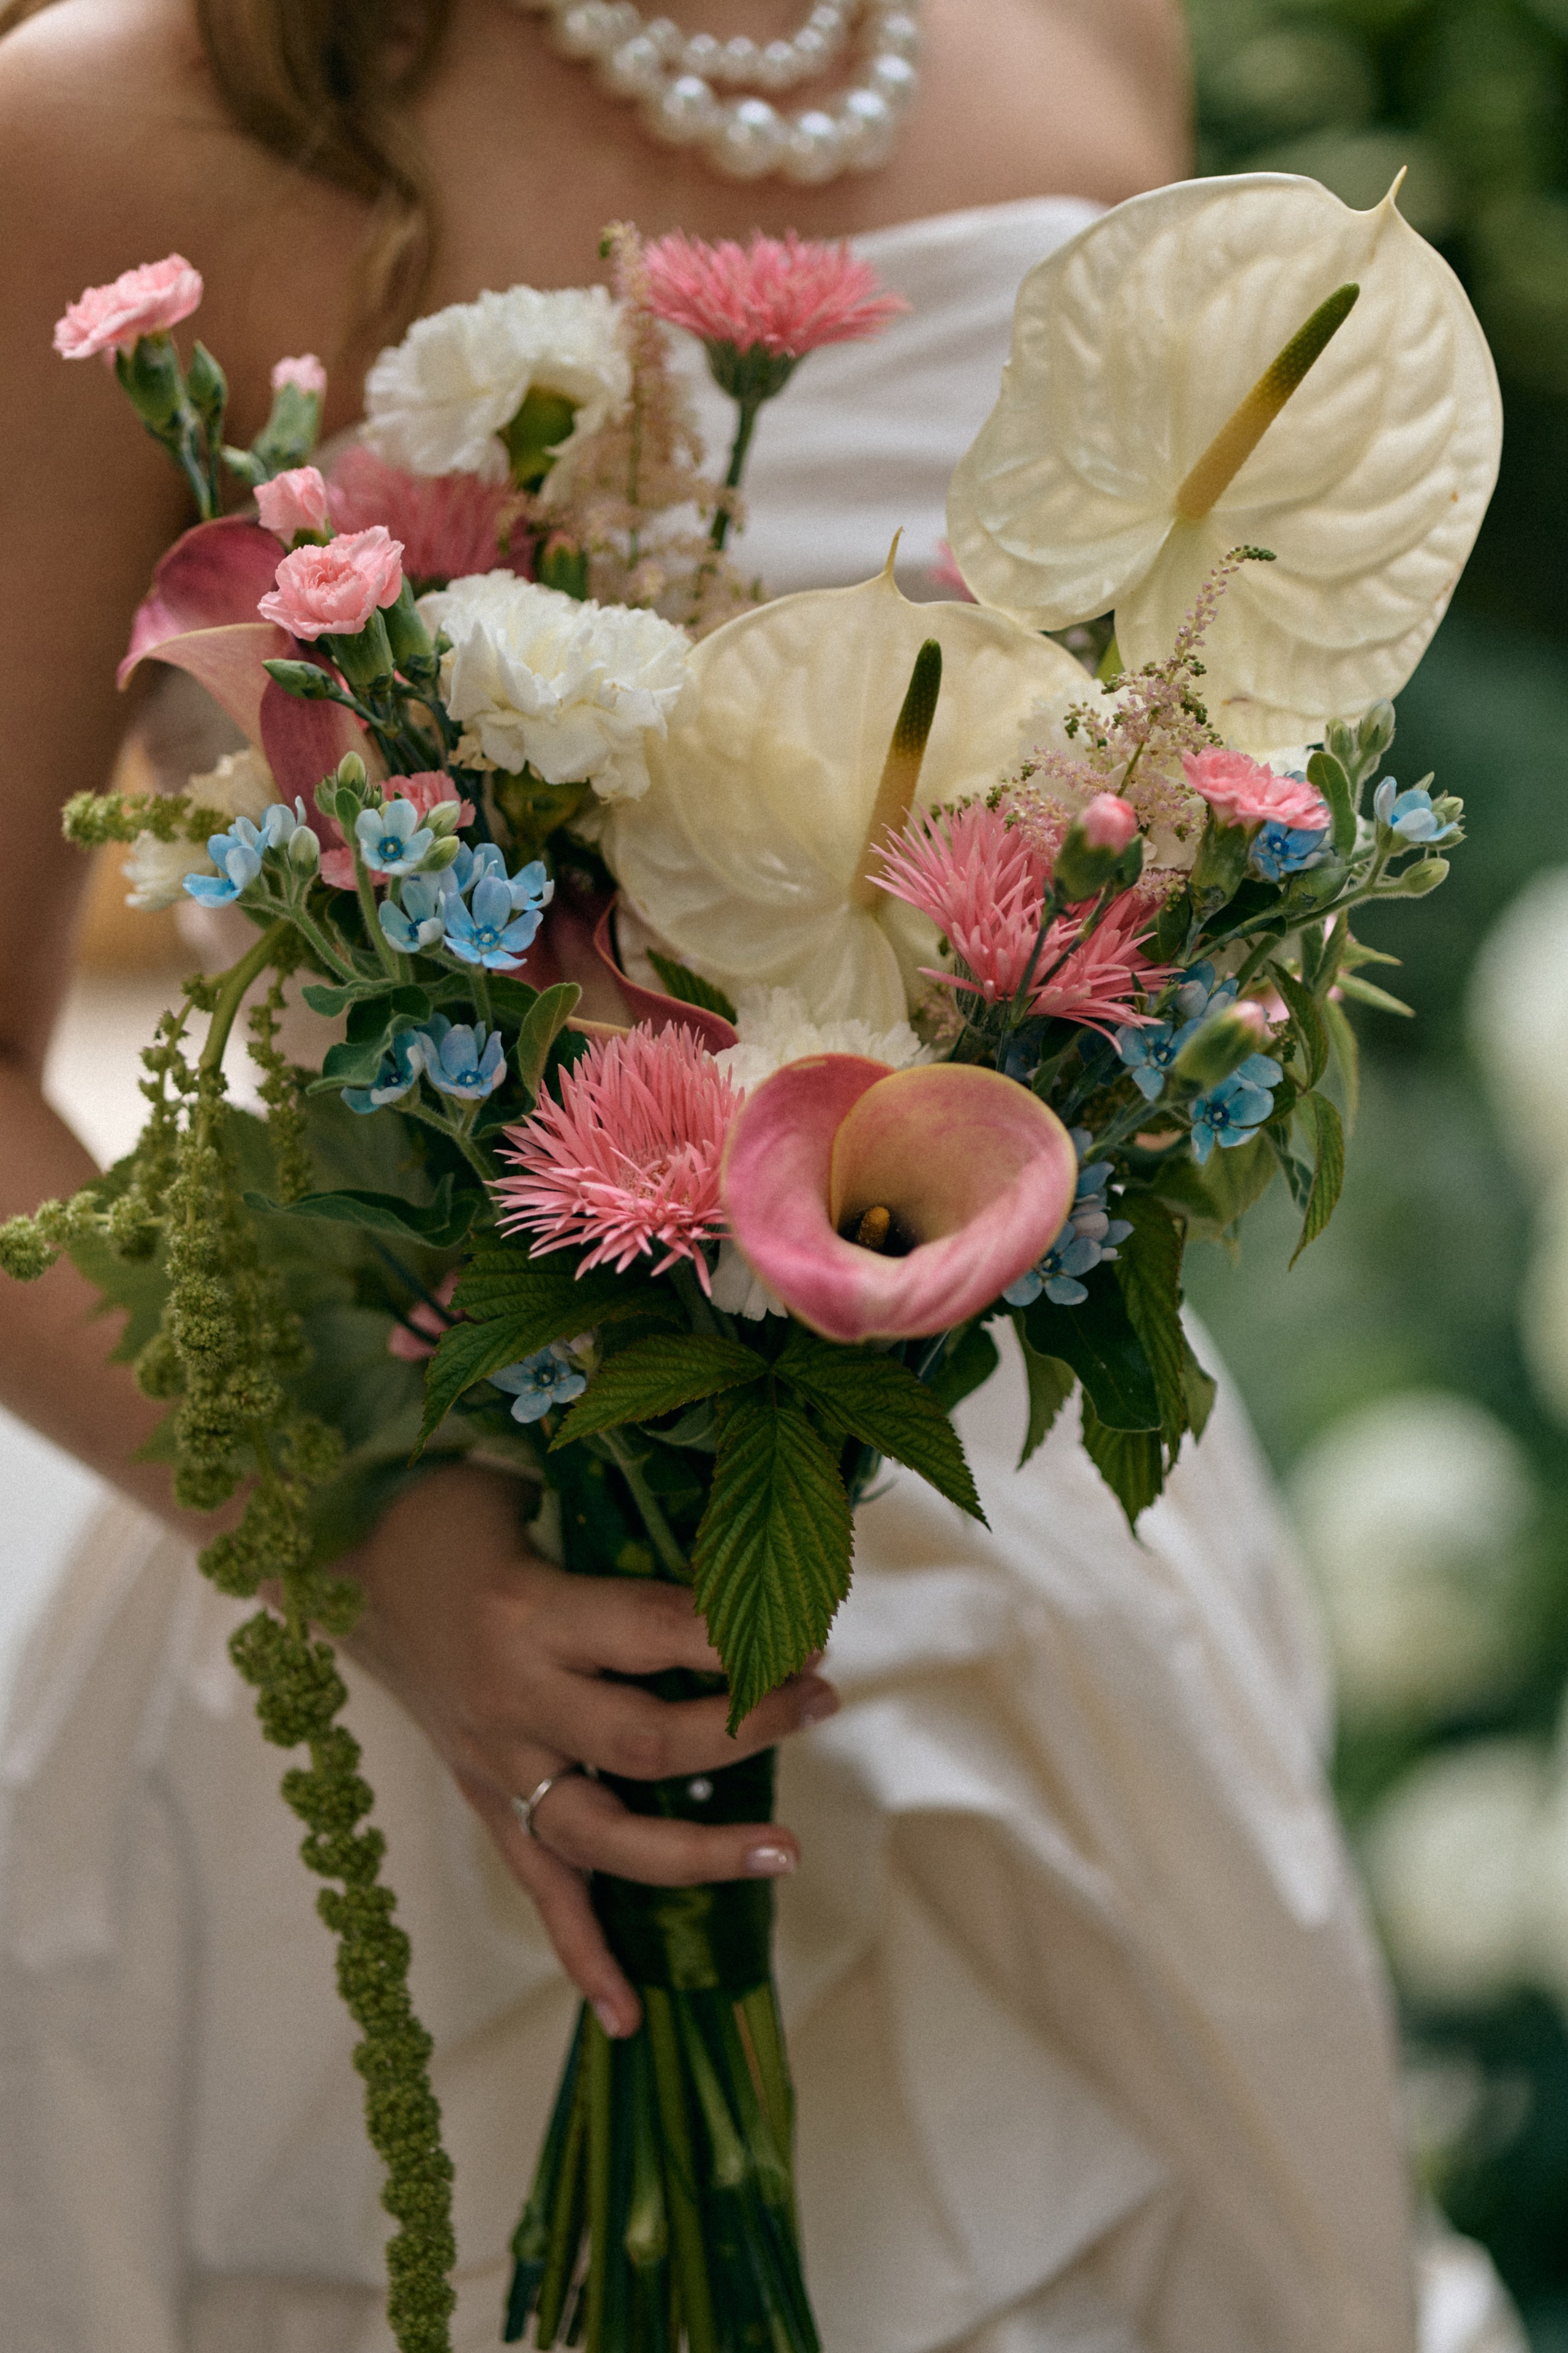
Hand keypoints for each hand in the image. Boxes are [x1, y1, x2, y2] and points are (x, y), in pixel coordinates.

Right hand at [338, 1461, 837, 2036]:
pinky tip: (627, 2018)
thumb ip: (623, 1514)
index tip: (807, 1628)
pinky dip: (580, 1957)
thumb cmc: (452, 1506)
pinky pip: (536, 1890)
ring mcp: (494, 1763)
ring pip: (603, 1837)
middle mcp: (513, 1701)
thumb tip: (741, 1532)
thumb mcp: (529, 1487)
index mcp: (530, 1613)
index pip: (658, 1633)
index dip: (739, 1636)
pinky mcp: (482, 1798)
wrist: (342, 1559)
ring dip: (697, 1852)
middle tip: (821, 1700)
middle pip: (645, 1742)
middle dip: (745, 1727)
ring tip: (782, 1852)